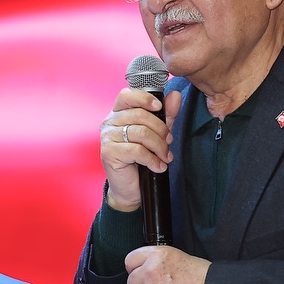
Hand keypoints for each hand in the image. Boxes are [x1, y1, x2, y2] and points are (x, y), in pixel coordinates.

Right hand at [99, 85, 180, 210]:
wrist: (130, 188)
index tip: (159, 107)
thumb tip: (175, 95)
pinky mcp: (109, 153)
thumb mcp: (157, 133)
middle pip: (139, 115)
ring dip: (159, 146)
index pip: (127, 95)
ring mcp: (107, 138)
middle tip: (169, 141)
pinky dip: (152, 159)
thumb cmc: (141, 159)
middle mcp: (109, 122)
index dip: (144, 98)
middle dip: (160, 129)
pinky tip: (158, 166)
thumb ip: (166, 114)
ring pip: (141, 133)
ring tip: (165, 156)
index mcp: (118, 113)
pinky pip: (137, 150)